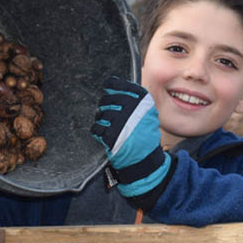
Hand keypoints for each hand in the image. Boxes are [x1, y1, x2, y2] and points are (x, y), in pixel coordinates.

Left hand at [91, 76, 171, 208]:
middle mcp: (131, 108)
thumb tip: (110, 85)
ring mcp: (120, 121)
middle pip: (105, 99)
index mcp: (141, 99)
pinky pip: (96, 127)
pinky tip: (105, 134)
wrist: (144, 159)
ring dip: (102, 120)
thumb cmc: (144, 135)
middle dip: (105, 107)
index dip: (109, 87)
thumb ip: (132, 97)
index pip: (115, 84)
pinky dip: (98, 131)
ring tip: (110, 127)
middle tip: (111, 116)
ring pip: (99, 113)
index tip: (108, 90)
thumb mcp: (147, 112)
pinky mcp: (110, 135)